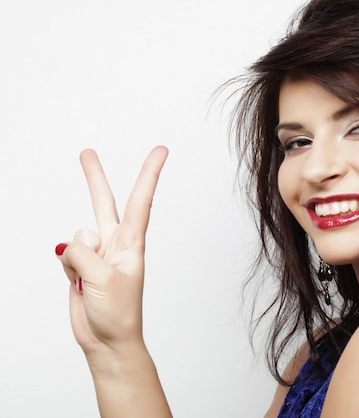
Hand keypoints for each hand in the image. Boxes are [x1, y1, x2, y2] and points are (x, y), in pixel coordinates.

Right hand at [56, 146, 167, 354]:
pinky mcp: (81, 266)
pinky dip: (67, 269)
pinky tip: (80, 284)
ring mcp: (97, 254)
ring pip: (77, 236)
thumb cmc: (119, 313)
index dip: (149, 173)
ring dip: (76, 259)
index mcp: (132, 243)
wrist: (106, 340)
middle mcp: (116, 243)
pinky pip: (65, 255)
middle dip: (94, 177)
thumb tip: (68, 245)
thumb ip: (84, 254)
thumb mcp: (105, 279)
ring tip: (90, 281)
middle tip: (87, 152)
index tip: (161, 150)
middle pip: (102, 202)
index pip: (140, 200)